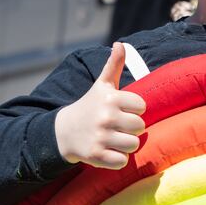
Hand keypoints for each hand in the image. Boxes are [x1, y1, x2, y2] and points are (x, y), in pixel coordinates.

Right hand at [55, 42, 146, 168]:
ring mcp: (100, 137)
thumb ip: (113, 64)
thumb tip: (120, 43)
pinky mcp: (96, 156)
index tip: (122, 109)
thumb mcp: (101, 85)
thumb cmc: (90, 105)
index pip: (142, 106)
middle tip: (118, 126)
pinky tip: (108, 151)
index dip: (134, 110)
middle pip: (140, 127)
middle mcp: (105, 117)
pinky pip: (122, 161)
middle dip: (131, 128)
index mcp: (111, 98)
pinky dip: (118, 159)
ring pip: (134, 144)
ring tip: (115, 138)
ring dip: (126, 144)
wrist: (63, 131)